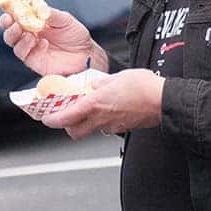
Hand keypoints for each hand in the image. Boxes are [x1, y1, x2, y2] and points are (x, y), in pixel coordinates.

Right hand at [0, 7, 106, 75]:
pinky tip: (43, 43)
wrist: (86, 55)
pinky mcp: (33, 59)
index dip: (10, 4)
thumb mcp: (65, 20)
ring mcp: (29, 46)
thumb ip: (50, 13)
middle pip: (8, 26)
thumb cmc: (75, 35)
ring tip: (26, 32)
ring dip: (14, 34)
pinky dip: (29, 47)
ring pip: (11, 41)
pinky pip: (23, 53)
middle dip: (6, 21)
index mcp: (34, 19)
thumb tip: (37, 5)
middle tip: (10, 18)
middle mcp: (28, 32)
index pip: (17, 11)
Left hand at [41, 69, 163, 139]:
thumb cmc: (142, 86)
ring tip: (89, 109)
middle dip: (67, 126)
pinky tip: (108, 110)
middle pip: (75, 132)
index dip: (53, 120)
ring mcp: (112, 126)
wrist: (164, 100)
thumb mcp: (115, 78)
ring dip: (85, 123)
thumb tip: (93, 87)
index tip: (46, 118)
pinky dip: (102, 121)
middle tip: (65, 116)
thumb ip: (100, 84)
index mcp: (95, 104)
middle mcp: (101, 119)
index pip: (66, 118)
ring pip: (91, 130)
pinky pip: (106, 128)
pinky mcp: (123, 128)